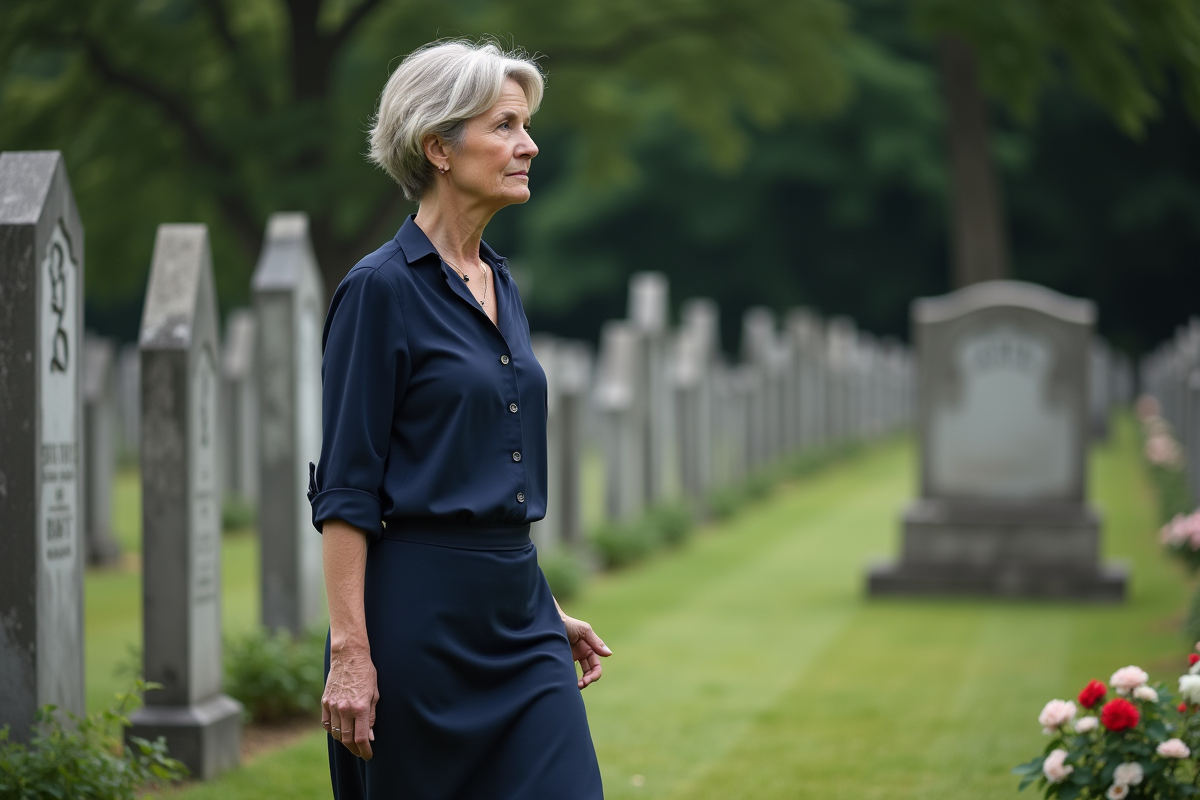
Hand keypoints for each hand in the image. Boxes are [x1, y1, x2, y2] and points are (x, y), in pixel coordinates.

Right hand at [322, 640, 378, 759]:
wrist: (349, 656)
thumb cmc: (366, 672)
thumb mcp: (375, 694)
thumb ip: (371, 716)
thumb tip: (370, 736)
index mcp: (360, 707)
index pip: (361, 738)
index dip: (365, 750)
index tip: (368, 755)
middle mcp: (345, 709)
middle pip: (347, 739)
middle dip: (355, 749)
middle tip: (360, 752)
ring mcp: (332, 705)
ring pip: (336, 733)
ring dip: (344, 741)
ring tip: (351, 744)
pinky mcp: (325, 702)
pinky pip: (326, 723)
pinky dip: (332, 730)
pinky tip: (338, 732)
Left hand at [561, 614, 611, 688]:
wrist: (548, 623)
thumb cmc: (567, 623)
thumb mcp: (584, 630)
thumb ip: (596, 642)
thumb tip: (609, 654)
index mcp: (588, 649)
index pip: (596, 666)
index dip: (594, 675)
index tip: (587, 680)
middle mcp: (581, 654)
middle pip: (589, 672)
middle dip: (588, 680)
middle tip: (580, 685)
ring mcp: (571, 658)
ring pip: (580, 674)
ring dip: (580, 682)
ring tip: (575, 687)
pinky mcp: (561, 660)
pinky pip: (568, 673)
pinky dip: (570, 679)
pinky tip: (568, 683)